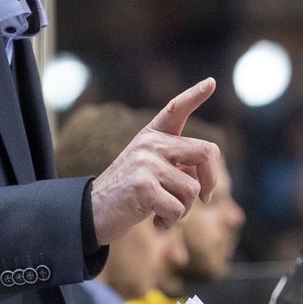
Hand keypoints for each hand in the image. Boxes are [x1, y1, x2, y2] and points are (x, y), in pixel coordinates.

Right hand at [91, 79, 219, 244]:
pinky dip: (171, 221)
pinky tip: (155, 221)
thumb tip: (206, 181)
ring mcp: (145, 163)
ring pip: (192, 189)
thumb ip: (177, 167)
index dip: (194, 95)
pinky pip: (177, 208)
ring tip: (163, 212)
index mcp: (151, 136)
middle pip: (205, 153)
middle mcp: (149, 144)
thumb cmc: (129, 194)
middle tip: (205, 198)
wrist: (91, 212)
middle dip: (211, 181)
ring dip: (184, 209)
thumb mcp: (151, 172)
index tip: (211, 82)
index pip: (175, 110)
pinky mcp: (142, 186)